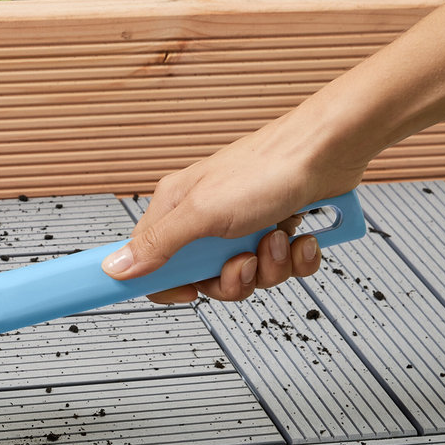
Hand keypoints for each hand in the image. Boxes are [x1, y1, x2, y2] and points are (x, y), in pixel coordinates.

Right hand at [100, 109, 367, 302]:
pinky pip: (282, 268)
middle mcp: (208, 218)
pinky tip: (299, 236)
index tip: (187, 294)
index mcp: (178, 209)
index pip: (152, 261)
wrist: (328, 151)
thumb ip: (158, 244)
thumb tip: (116, 267)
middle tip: (244, 260)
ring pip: (248, 277)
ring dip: (269, 266)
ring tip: (275, 237)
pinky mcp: (277, 230)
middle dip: (233, 279)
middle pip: (206, 279)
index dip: (167, 285)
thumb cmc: (267, 167)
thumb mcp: (202, 213)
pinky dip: (296, 258)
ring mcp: (244, 226)